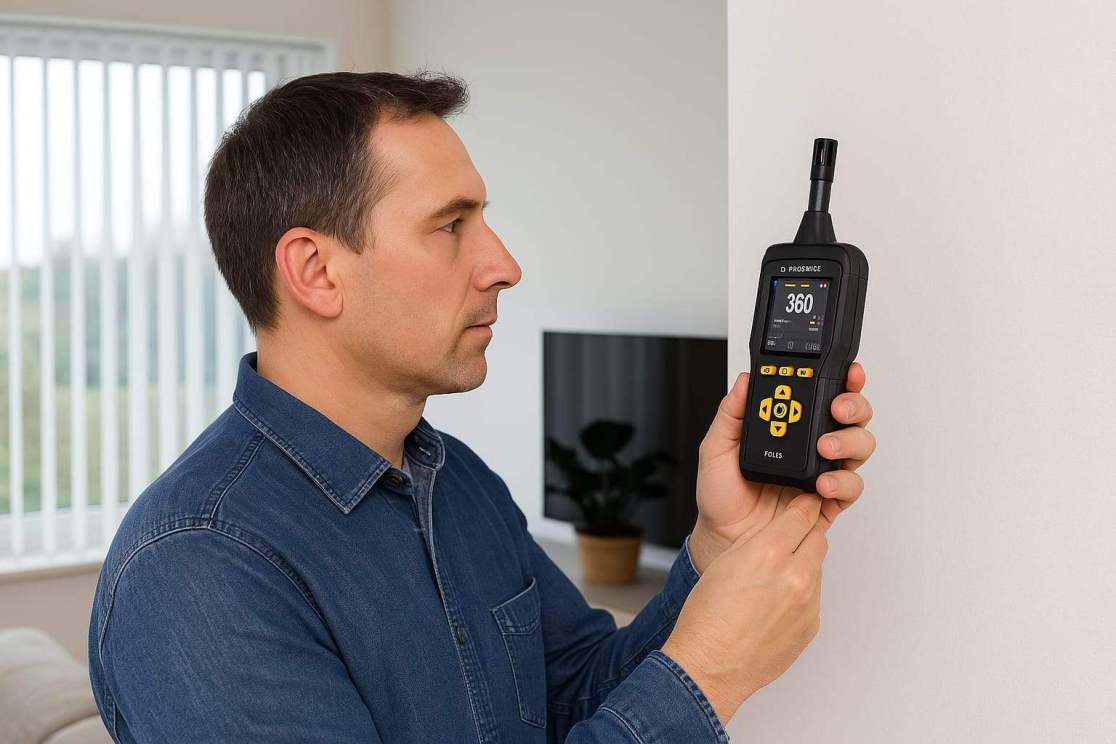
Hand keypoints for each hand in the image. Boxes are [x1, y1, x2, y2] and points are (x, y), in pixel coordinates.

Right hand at [662, 492, 828, 726]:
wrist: (711, 666)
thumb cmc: (707, 618)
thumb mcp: (726, 562)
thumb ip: (758, 542)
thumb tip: (778, 532)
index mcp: (768, 553)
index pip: (802, 514)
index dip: (801, 506)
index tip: (802, 503)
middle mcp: (794, 576)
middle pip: (817, 537)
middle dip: (804, 534)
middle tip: (787, 538)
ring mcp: (806, 603)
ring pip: (815, 568)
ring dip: (801, 565)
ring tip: (771, 580)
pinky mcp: (810, 625)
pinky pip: (813, 598)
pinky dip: (799, 594)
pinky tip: (774, 604)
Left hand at [687, 363, 874, 573]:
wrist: (723, 535)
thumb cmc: (721, 493)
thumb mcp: (716, 446)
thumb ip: (730, 413)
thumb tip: (745, 381)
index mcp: (790, 428)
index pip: (823, 395)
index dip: (842, 380)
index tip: (847, 371)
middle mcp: (812, 446)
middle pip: (852, 417)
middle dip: (854, 406)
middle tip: (838, 409)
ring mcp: (823, 472)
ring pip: (859, 447)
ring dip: (849, 442)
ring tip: (826, 446)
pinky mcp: (828, 502)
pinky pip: (851, 488)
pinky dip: (843, 482)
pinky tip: (823, 483)